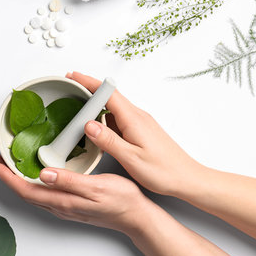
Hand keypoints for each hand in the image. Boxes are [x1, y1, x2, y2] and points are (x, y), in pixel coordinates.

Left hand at [0, 155, 149, 233]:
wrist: (136, 216)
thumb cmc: (120, 200)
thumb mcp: (95, 186)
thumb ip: (68, 181)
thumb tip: (44, 175)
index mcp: (62, 201)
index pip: (26, 190)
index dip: (7, 177)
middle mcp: (59, 206)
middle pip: (25, 193)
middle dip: (7, 177)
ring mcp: (64, 207)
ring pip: (33, 194)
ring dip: (18, 180)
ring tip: (10, 165)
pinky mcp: (70, 204)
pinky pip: (43, 194)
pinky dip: (32, 183)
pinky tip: (35, 175)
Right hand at [67, 72, 202, 195]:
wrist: (186, 178)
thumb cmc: (163, 171)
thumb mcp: (131, 158)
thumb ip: (108, 140)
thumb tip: (88, 124)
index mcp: (133, 119)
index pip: (107, 92)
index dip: (88, 82)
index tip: (72, 76)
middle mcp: (137, 116)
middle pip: (109, 95)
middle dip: (87, 88)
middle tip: (69, 88)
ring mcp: (139, 122)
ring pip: (112, 106)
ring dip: (95, 103)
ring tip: (76, 106)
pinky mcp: (140, 130)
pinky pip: (118, 117)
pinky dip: (103, 116)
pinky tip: (95, 126)